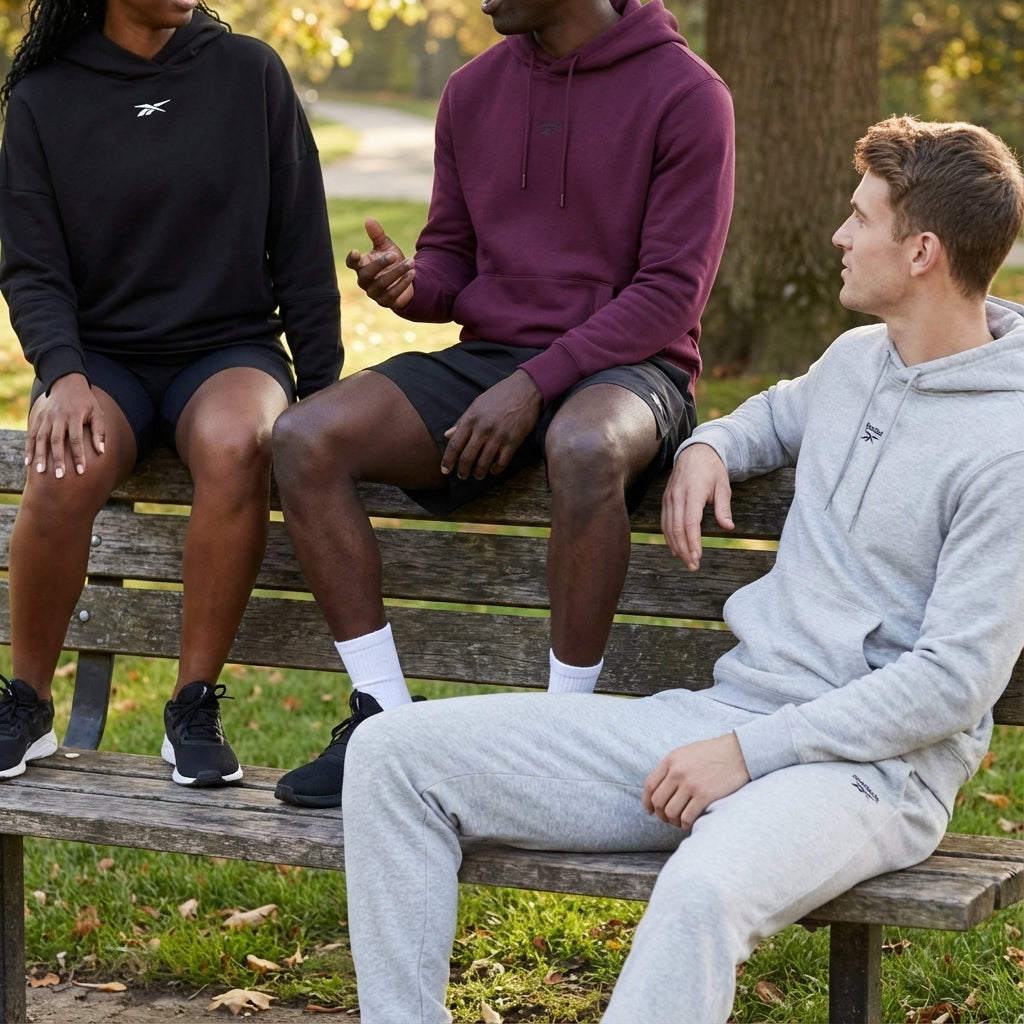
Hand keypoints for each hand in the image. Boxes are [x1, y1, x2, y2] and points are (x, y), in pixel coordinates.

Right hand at [25, 373, 105, 477]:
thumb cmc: (86, 402)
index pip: (77, 439)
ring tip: (41, 471)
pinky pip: (32, 434)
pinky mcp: (38, 417)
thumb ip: (99, 432)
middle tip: (59, 476)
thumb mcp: (97, 413)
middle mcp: (59, 417)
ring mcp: (47, 417)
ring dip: (40, 455)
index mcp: (75, 416)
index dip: (79, 455)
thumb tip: (101, 452)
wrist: (67, 383)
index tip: (81, 471)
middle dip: (58, 458)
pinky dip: (29, 448)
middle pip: (57, 440)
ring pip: (42, 438)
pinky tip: (29, 462)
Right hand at [345, 217, 414, 308]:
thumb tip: (368, 219)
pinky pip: (392, 294)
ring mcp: (374, 293)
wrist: (406, 280)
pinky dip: (403, 283)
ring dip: (397, 272)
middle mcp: (364, 281)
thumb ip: (377, 234)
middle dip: (380, 264)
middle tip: (394, 255)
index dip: (352, 259)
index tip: (356, 252)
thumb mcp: (386, 246)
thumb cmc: (392, 262)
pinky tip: (412, 273)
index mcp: (361, 266)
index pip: (351, 264)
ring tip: (411, 261)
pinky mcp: (386, 302)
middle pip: (366, 275)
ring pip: (381, 284)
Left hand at [441, 370, 542, 479]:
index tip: (444, 470)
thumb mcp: (477, 404)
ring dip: (478, 473)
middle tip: (461, 476)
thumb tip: (447, 434)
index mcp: (472, 419)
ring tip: (477, 476)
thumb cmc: (499, 395)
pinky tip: (493, 470)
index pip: (454, 445)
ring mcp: (498, 436)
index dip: (448, 460)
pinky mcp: (513, 441)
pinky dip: (495, 469)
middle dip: (462, 471)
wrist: (525, 389)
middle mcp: (483, 429)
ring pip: (483, 463)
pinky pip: (501, 462)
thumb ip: (462, 421)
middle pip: (467, 458)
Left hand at [642, 733, 749, 829]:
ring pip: (670, 812)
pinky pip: (687, 817)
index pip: (649, 785)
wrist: (739, 753)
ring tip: (680, 821)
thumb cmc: (714, 754)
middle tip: (668, 818)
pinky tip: (690, 823)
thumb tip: (659, 789)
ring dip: (673, 821)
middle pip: (658, 801)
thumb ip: (672, 767)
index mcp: (671, 760)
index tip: (650, 810)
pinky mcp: (705, 796)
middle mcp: (678, 772)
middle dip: (660, 814)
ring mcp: (691, 784)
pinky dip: (686, 824)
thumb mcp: (687, 753)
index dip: (647, 802)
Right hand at [661, 442, 732, 570]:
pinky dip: (669, 537)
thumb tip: (728, 527)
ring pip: (668, 527)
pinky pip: (664, 522)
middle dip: (684, 550)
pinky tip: (676, 548)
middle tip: (693, 566)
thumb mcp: (723, 485)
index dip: (693, 542)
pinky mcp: (665, 500)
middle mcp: (677, 496)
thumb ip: (724, 507)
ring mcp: (669, 498)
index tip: (698, 557)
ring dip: (676, 546)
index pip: (690, 522)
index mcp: (693, 492)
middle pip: (677, 528)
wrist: (695, 452)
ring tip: (686, 561)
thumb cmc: (712, 469)